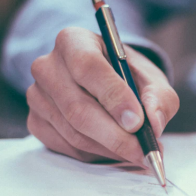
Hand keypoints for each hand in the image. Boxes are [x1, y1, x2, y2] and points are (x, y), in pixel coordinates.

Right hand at [26, 27, 178, 162]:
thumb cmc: (128, 76)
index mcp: (74, 41)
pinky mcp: (36, 122)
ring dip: (110, 148)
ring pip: (74, 133)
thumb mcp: (151, 78)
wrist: (106, 82)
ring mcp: (37, 96)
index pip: (88, 67)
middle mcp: (47, 66)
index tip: (137, 122)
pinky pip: (67, 147)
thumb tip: (154, 123)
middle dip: (116, 136)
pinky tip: (115, 149)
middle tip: (144, 151)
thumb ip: (159, 97)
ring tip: (138, 152)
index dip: (113, 96)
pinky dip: (96, 154)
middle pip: (78, 108)